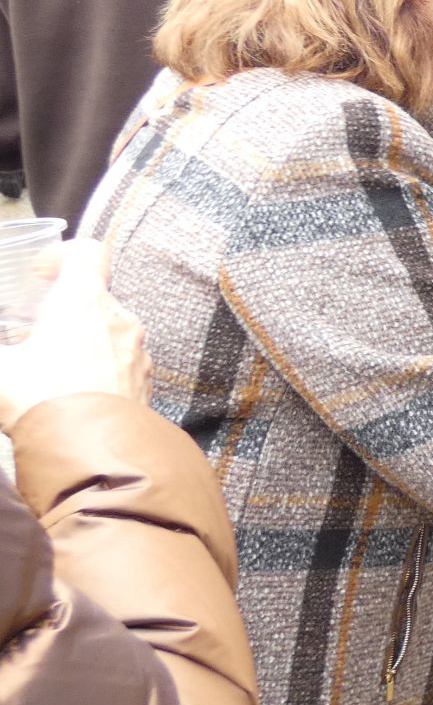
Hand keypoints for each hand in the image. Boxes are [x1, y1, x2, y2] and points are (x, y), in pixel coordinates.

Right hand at [0, 241, 151, 429]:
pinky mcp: (146, 380)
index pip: (88, 252)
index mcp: (83, 299)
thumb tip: (5, 350)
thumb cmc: (39, 398)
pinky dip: (100, 367)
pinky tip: (75, 393)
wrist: (91, 452)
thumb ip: (2, 349)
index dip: (63, 255)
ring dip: (83, 340)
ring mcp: (138, 349)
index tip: (41, 276)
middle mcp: (119, 317)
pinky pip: (121, 361)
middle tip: (36, 334)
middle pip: (95, 296)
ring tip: (52, 369)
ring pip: (109, 330)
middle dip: (65, 310)